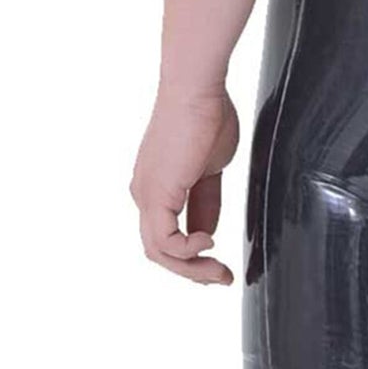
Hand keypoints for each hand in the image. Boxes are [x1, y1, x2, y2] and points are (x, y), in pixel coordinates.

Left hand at [130, 88, 240, 283]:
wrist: (198, 89)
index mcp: (157, 185)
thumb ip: (207, 200)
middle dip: (193, 270)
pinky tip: (208, 242)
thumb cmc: (208, 115)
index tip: (221, 262)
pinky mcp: (156, 195)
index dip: (195, 254)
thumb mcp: (212, 167)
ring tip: (218, 272)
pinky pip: (165, 242)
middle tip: (221, 278)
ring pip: (159, 252)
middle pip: (160, 250)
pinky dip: (187, 251)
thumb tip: (208, 231)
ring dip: (191, 268)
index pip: (170, 233)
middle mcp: (145, 193)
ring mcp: (147, 195)